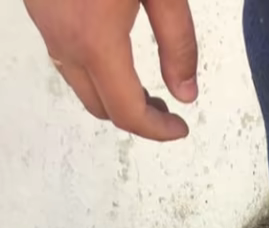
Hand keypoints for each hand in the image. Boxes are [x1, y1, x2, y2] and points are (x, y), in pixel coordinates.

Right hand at [24, 0, 197, 140]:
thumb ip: (178, 42)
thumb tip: (186, 92)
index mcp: (96, 38)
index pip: (127, 112)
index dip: (158, 131)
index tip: (178, 129)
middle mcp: (64, 37)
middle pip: (100, 107)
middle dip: (136, 119)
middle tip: (165, 113)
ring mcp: (45, 23)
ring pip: (78, 85)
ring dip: (111, 97)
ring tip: (144, 90)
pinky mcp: (38, 7)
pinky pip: (64, 58)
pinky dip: (91, 73)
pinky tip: (113, 58)